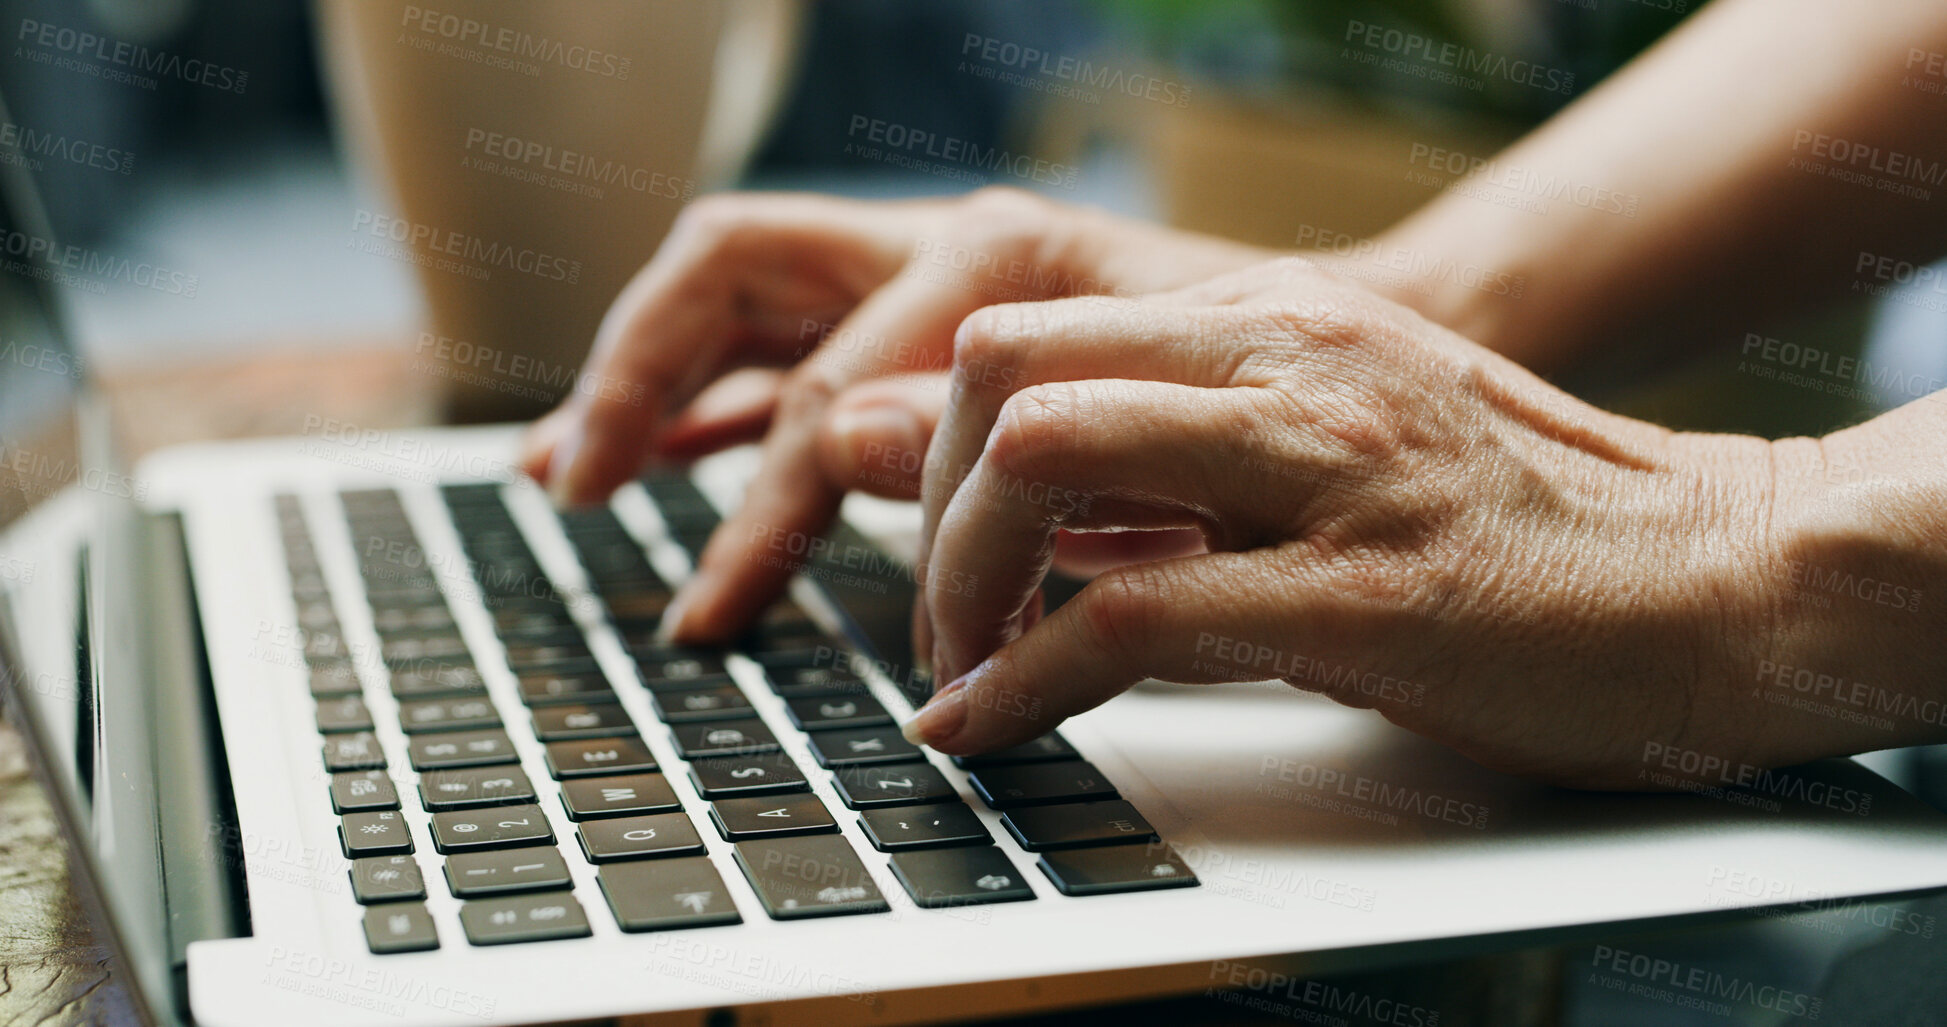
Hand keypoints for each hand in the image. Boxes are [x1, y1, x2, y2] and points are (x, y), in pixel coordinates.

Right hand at [520, 188, 1271, 641]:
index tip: (718, 612)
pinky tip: (649, 456)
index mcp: (994, 257)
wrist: (1359, 346)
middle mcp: (940, 248)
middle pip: (734, 271)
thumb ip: (1007, 433)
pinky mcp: (925, 330)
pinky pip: (784, 348)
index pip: (823, 387)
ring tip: (563, 469)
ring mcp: (923, 280)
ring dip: (646, 376)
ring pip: (740, 300)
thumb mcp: (1162, 430)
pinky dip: (711, 401)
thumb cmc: (1270, 390)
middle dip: (639, 375)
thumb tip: (839, 444)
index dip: (760, 510)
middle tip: (577, 488)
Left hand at [906, 257, 1894, 787]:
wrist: (1725, 576)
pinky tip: (987, 725)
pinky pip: (1126, 619)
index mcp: (1283, 319)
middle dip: (926, 504)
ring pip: (1044, 460)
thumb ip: (1194, 466)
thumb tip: (1036, 524)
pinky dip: (1021, 680)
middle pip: (1008, 376)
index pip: (1032, 334)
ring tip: (956, 666)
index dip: (937, 440)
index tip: (929, 536)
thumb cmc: (1532, 524)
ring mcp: (1329, 468)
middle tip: (938, 611)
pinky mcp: (1363, 595)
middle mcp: (1295, 362)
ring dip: (957, 581)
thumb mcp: (1343, 447)